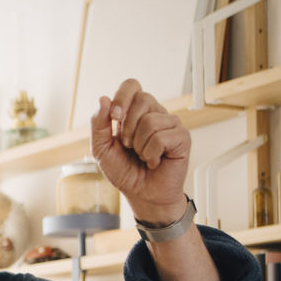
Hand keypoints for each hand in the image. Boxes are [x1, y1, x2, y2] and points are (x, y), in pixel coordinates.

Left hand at [90, 79, 189, 225]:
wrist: (142, 195)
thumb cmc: (125, 172)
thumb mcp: (102, 150)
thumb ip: (99, 125)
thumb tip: (103, 99)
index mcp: (135, 112)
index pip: (132, 85)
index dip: (122, 98)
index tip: (114, 119)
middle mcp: (154, 113)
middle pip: (142, 99)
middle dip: (128, 127)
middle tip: (129, 146)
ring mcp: (170, 124)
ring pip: (150, 121)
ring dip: (139, 146)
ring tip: (143, 156)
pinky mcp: (182, 137)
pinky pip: (161, 137)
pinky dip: (151, 154)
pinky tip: (154, 161)